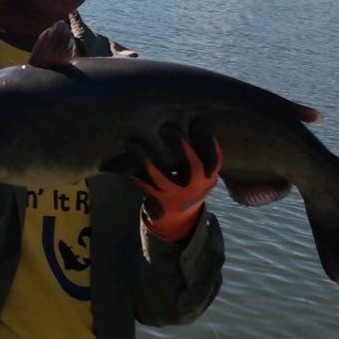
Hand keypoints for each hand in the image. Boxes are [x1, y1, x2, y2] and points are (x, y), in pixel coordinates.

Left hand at [129, 119, 221, 242]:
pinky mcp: (158, 200)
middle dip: (180, 146)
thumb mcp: (201, 173)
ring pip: (161, 177)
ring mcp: (177, 195)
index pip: (215, 158)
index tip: (198, 122)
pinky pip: (143, 184)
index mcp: (209, 176)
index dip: (208, 141)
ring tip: (133, 143)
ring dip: (147, 159)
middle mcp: (197, 187)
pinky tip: (124, 158)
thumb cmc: (187, 183)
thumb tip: (195, 119)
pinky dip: (133, 171)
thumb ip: (199, 152)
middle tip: (167, 128)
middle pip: (192, 167)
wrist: (178, 219)